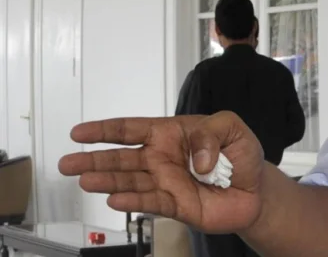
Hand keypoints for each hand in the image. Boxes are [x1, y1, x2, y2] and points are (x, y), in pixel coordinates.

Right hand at [58, 112, 264, 233]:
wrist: (255, 189)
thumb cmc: (240, 154)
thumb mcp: (232, 128)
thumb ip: (212, 133)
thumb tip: (196, 159)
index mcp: (171, 134)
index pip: (132, 129)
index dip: (105, 130)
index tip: (79, 133)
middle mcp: (162, 159)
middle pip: (121, 158)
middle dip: (93, 159)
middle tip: (67, 163)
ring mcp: (165, 183)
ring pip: (129, 181)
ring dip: (107, 181)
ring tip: (85, 181)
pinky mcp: (175, 205)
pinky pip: (151, 202)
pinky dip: (133, 201)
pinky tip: (115, 200)